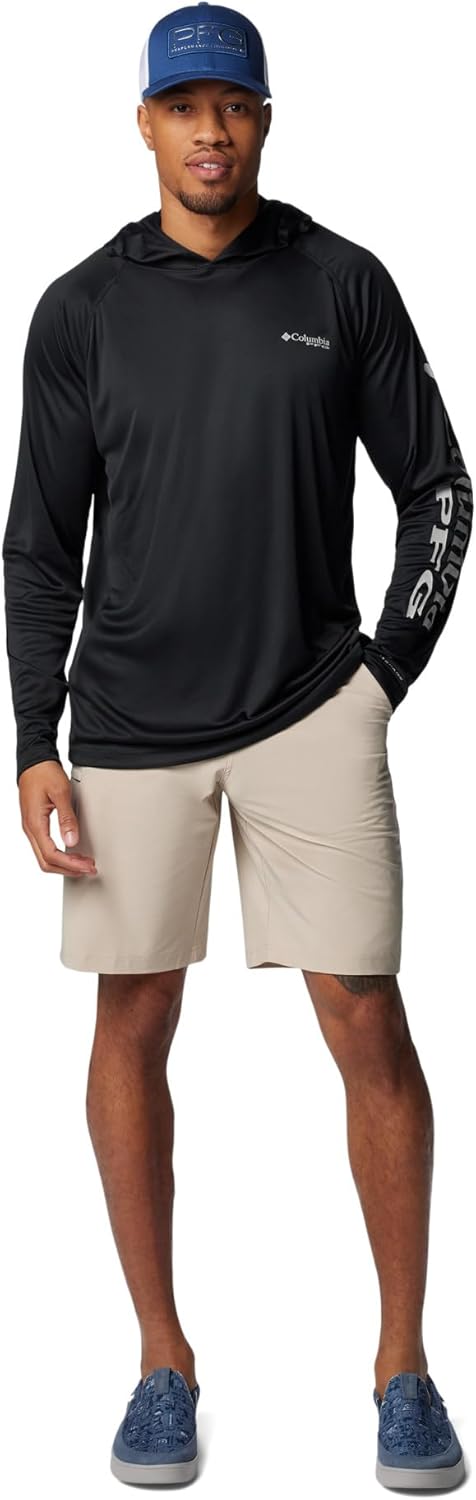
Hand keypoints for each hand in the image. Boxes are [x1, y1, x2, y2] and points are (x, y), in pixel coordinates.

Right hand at [18, 760, 97, 877]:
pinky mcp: (36, 824)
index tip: (86, 866)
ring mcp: (32, 827)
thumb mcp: (60, 792)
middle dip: (68, 869)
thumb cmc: (44, 773)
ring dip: (64, 864)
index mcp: (35, 823)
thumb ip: (67, 818)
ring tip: (83, 864)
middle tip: (88, 868)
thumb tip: (71, 841)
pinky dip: (59, 855)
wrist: (34, 761)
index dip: (70, 865)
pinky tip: (72, 853)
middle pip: (46, 862)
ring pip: (44, 857)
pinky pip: (45, 847)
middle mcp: (30, 829)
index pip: (51, 855)